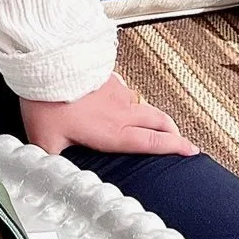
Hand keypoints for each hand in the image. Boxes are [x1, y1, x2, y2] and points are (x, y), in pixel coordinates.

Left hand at [19, 74, 198, 158]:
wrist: (47, 62)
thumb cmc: (48, 101)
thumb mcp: (47, 141)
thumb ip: (52, 162)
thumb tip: (50, 176)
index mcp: (114, 131)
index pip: (153, 142)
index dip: (175, 148)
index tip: (191, 151)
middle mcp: (122, 110)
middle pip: (160, 121)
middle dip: (174, 132)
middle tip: (180, 140)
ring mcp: (117, 90)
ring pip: (144, 105)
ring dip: (152, 116)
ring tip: (150, 125)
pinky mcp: (108, 75)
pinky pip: (125, 90)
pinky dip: (129, 100)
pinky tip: (118, 102)